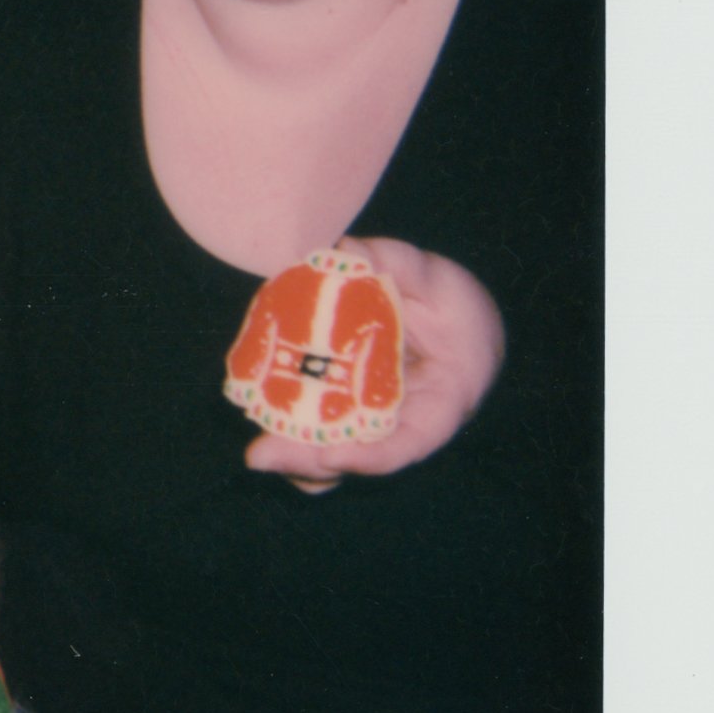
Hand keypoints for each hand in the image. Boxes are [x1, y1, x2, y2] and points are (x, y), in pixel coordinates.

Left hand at [244, 236, 506, 492]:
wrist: (453, 325)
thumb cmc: (455, 308)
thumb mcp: (440, 282)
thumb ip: (400, 265)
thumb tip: (348, 250)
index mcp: (445, 400)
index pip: (415, 440)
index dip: (374, 456)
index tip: (332, 455)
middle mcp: (406, 423)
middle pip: (360, 457)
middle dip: (311, 462)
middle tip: (263, 455)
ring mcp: (374, 423)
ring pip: (336, 457)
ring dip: (295, 461)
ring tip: (260, 453)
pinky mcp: (346, 412)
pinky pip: (319, 437)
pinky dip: (291, 440)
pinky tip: (258, 421)